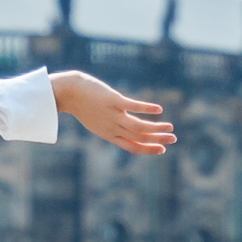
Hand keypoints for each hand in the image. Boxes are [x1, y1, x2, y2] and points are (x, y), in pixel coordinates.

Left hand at [52, 70, 173, 157]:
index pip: (132, 147)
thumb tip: (122, 123)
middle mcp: (112, 127)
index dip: (148, 149)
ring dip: (156, 128)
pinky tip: (159, 109)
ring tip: (170, 127)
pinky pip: (133, 107)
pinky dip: (147, 109)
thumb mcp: (95, 119)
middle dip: (158, 140)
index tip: (162, 149)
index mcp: (108, 134)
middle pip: (139, 138)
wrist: (68, 92)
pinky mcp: (113, 100)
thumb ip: (109, 124)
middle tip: (173, 139)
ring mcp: (113, 114)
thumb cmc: (81, 104)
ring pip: (139, 127)